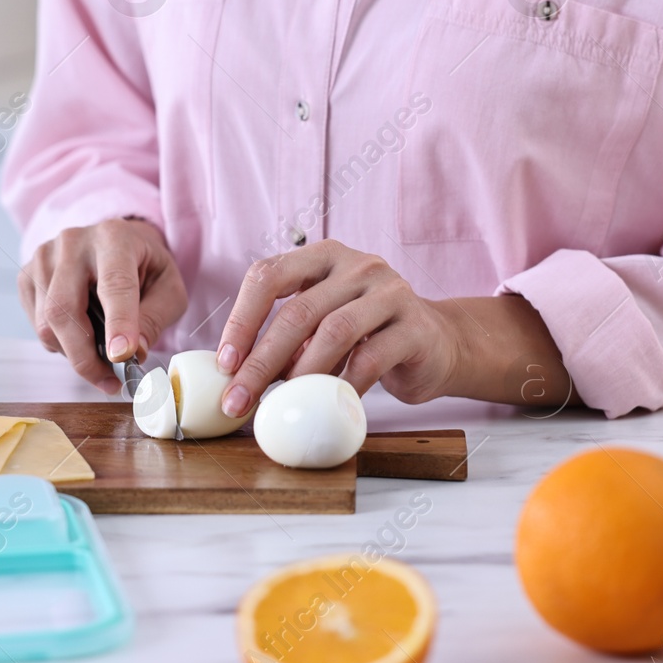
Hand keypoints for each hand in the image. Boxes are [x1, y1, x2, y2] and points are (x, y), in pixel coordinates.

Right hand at [18, 218, 186, 394]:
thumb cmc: (144, 266)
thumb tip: (133, 353)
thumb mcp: (168, 288)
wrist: (117, 243)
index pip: (114, 284)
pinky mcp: (27, 275)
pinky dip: (58, 343)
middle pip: (65, 309)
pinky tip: (80, 336)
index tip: (122, 357)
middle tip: (108, 381)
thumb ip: (155, 319)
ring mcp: (43, 257)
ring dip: (73, 353)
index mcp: (114, 238)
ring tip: (99, 358)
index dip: (118, 324)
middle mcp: (73, 243)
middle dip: (85, 356)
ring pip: (46, 322)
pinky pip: (36, 324)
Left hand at [213, 240, 462, 415]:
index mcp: (324, 257)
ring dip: (300, 374)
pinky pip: (370, 359)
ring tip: (282, 403)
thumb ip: (287, 335)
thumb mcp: (323, 322)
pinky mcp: (415, 326)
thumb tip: (235, 373)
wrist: (438, 344)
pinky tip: (328, 405)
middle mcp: (358, 265)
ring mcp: (391, 291)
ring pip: (333, 331)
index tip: (224, 363)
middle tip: (239, 399)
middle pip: (298, 311)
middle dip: (261, 360)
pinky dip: (343, 386)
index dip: (241, 319)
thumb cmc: (368, 336)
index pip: (269, 274)